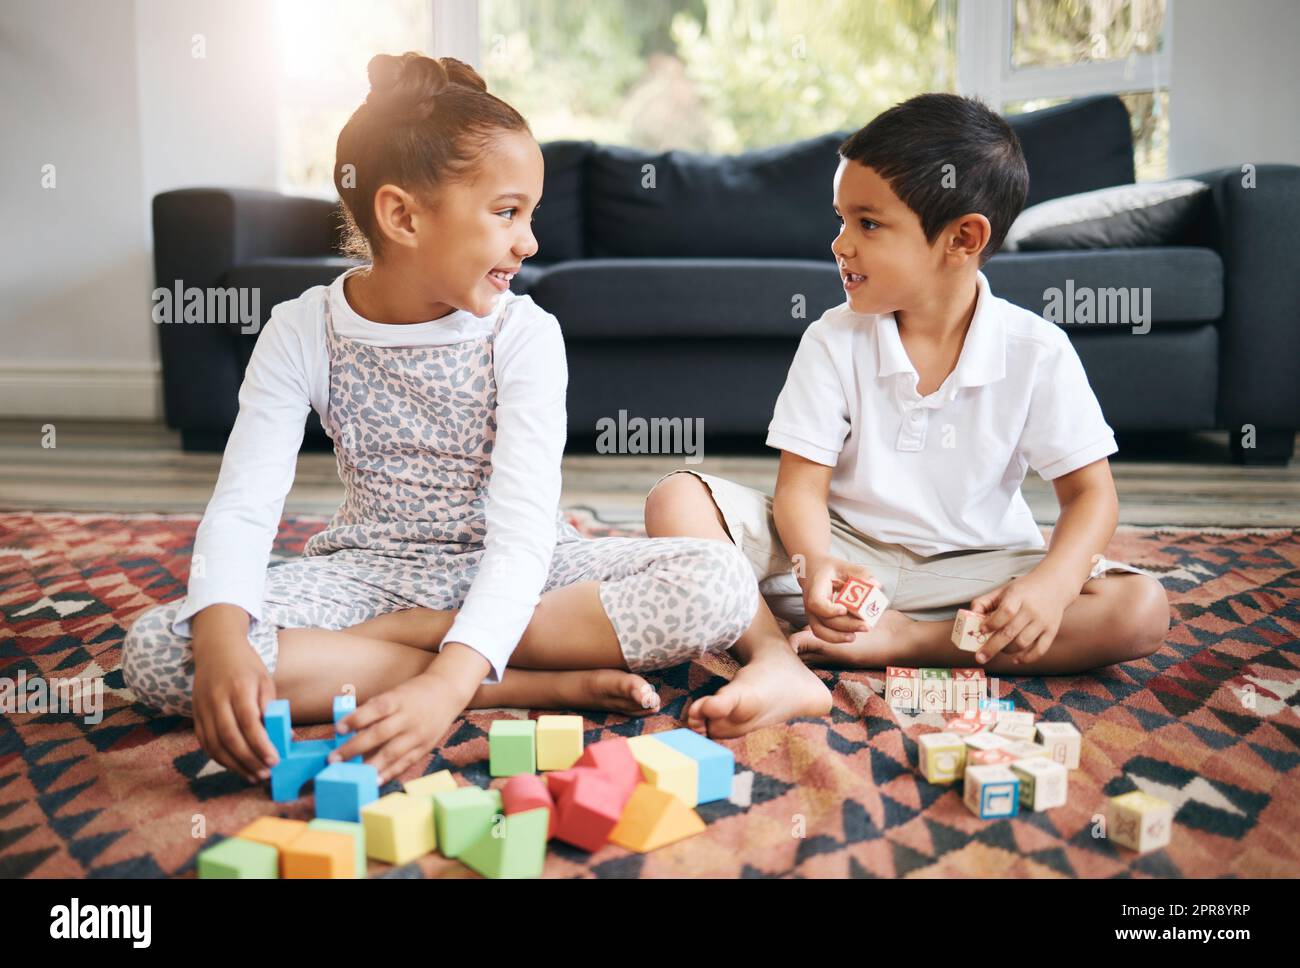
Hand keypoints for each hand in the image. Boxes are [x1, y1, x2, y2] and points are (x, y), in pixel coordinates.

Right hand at [191, 633, 279, 782]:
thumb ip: (271, 708)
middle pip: (230, 737)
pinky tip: (235, 766)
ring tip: (253, 775)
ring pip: (214, 744)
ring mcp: (202, 708)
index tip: (274, 760)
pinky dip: (220, 758)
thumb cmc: (246, 665)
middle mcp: (217, 699)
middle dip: (248, 759)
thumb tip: (286, 737)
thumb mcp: (265, 680)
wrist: (215, 648)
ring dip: (234, 764)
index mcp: (238, 688)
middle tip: (265, 774)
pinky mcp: (195, 715)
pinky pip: (205, 743)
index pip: (248, 721)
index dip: (260, 744)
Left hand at [329, 649, 481, 783]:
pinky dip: (389, 773)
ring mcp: (418, 734)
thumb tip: (347, 729)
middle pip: (380, 734)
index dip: (356, 719)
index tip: (338, 729)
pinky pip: (404, 763)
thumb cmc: (413, 694)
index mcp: (399, 700)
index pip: (376, 709)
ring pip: (392, 753)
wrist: (447, 693)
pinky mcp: (424, 747)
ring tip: (352, 775)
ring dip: (370, 766)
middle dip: (355, 748)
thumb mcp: (394, 694)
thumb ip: (374, 710)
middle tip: (334, 759)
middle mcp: (409, 718)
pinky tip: (374, 780)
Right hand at [800, 556, 874, 643]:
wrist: (812, 570)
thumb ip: (860, 574)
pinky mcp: (817, 619)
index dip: (829, 610)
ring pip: (820, 631)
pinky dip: (836, 637)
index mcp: (815, 588)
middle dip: (846, 626)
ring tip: (855, 636)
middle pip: (824, 620)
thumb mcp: (843, 565)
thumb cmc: (829, 568)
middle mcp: (810, 603)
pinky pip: (823, 633)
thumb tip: (876, 585)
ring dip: (838, 637)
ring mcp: (812, 613)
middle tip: (865, 626)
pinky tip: (851, 635)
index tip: (844, 609)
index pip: (816, 603)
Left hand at [969, 570, 1075, 664]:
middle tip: (980, 657)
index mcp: (1018, 596)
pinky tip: (1015, 659)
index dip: (992, 623)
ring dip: (1007, 651)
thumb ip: (984, 601)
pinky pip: (1040, 650)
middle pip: (1010, 632)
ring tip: (999, 650)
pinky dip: (1027, 658)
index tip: (981, 630)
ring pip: (1023, 643)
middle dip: (992, 647)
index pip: (1005, 612)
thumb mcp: (1004, 589)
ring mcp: (1043, 622)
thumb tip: (970, 615)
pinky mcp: (1052, 631)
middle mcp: (1032, 610)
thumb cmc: (1024, 589)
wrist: (1055, 585)